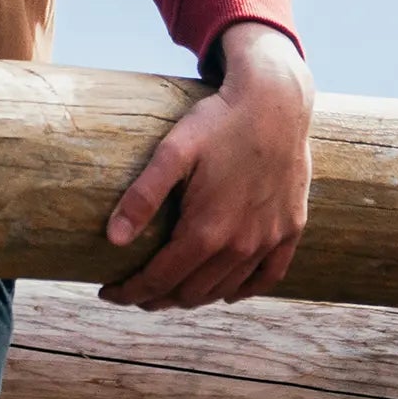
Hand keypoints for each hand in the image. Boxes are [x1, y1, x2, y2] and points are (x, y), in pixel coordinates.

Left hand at [99, 21, 312, 309]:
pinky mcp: (291, 230)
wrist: (276, 101)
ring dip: (192, 295)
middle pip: (190, 292)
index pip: (160, 279)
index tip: (106, 292)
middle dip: (156, 297)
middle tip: (134, 289)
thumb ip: (143, 196)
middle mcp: (241, 245)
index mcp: (207, 231)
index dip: (130, 291)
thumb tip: (113, 240)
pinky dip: (242, 289)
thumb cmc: (219, 122)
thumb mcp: (173, 152)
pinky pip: (267, 277)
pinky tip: (225, 288)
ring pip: (224, 289)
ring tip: (168, 289)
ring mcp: (269, 240)